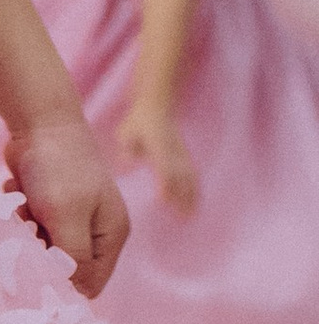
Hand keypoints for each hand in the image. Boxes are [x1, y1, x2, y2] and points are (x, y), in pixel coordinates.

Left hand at [4, 109, 129, 295]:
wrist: (39, 120)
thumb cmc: (58, 168)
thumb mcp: (67, 218)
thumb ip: (72, 258)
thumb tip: (73, 291)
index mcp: (111, 234)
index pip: (91, 283)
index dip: (63, 283)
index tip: (35, 270)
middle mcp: (96, 228)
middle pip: (64, 266)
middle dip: (41, 253)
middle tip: (29, 231)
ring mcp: (73, 215)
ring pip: (42, 247)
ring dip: (27, 233)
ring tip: (24, 208)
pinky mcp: (49, 204)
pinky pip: (30, 226)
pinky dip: (20, 214)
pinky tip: (18, 192)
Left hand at [115, 96, 198, 215]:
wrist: (156, 106)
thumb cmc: (137, 123)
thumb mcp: (126, 132)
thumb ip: (128, 147)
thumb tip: (128, 161)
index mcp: (158, 143)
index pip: (164, 165)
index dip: (165, 182)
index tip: (164, 198)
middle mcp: (173, 149)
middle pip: (180, 175)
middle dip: (180, 196)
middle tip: (180, 218)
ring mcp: (182, 152)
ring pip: (189, 176)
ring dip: (191, 195)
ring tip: (190, 216)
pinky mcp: (185, 155)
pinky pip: (193, 173)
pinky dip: (196, 188)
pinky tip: (197, 202)